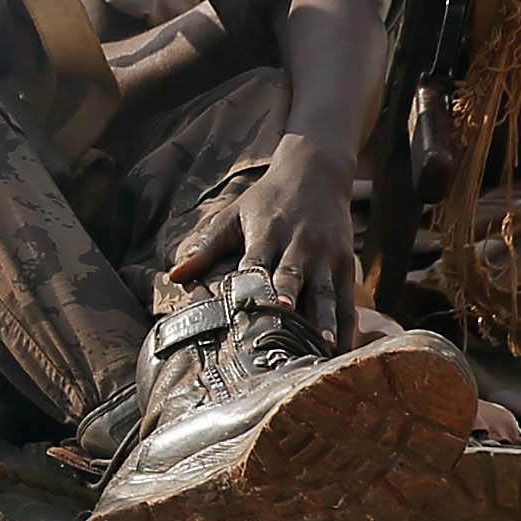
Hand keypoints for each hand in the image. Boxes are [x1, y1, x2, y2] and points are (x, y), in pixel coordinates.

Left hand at [157, 128, 356, 345]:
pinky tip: (343, 349)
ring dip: (324, 322)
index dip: (252, 286)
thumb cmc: (267, 199)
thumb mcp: (233, 215)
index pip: (256, 263)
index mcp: (267, 234)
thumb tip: (173, 276)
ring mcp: (325, 256)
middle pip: (293, 278)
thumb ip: (206, 248)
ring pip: (325, 292)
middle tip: (287, 334)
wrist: (316, 172)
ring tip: (324, 349)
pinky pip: (347, 300)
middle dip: (290, 305)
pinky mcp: (345, 264)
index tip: (245, 310)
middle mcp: (299, 246)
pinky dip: (347, 325)